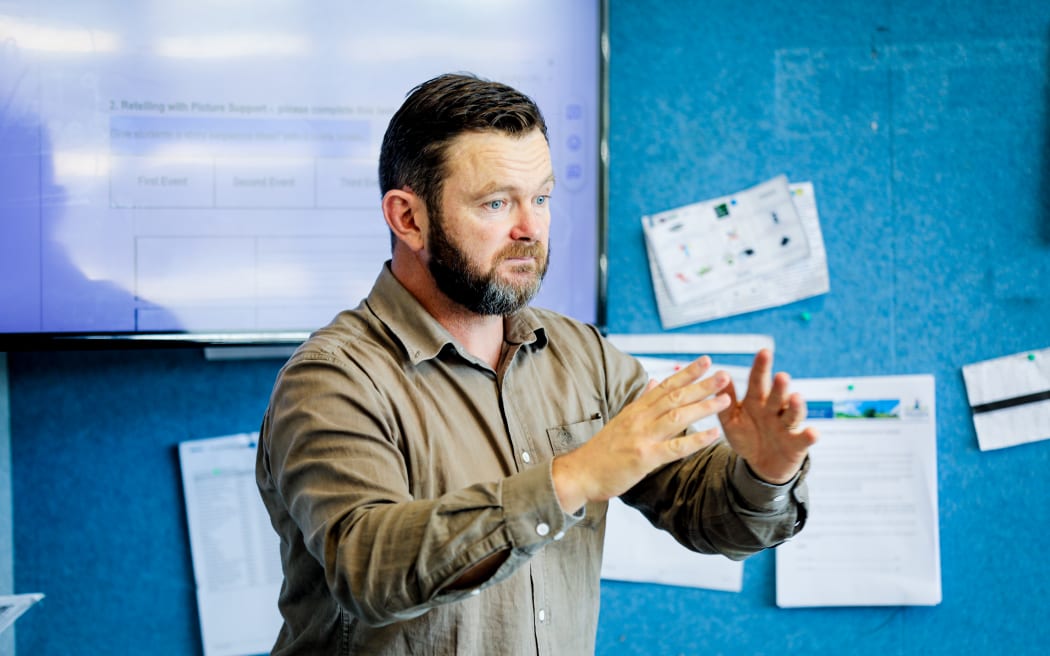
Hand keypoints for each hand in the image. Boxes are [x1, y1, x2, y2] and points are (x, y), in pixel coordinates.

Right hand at [552, 356, 730, 512]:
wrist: (580, 473)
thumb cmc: (601, 451)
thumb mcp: (621, 420)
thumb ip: (641, 401)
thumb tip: (654, 382)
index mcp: (636, 409)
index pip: (665, 385)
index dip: (687, 373)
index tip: (706, 361)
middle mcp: (640, 419)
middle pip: (675, 396)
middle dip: (701, 384)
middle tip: (724, 375)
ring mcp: (642, 437)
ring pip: (677, 416)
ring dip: (703, 406)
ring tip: (725, 399)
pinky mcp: (644, 457)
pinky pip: (675, 447)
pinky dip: (696, 439)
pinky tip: (713, 434)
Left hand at [717, 349, 817, 483]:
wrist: (760, 464)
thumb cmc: (746, 437)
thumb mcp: (731, 421)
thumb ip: (725, 401)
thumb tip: (720, 375)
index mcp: (756, 401)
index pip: (758, 382)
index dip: (761, 368)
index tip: (764, 352)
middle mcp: (774, 410)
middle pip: (777, 396)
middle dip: (780, 387)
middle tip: (781, 376)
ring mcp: (786, 426)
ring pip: (793, 413)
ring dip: (795, 406)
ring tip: (795, 398)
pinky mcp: (797, 443)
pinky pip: (804, 438)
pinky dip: (809, 435)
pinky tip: (813, 432)